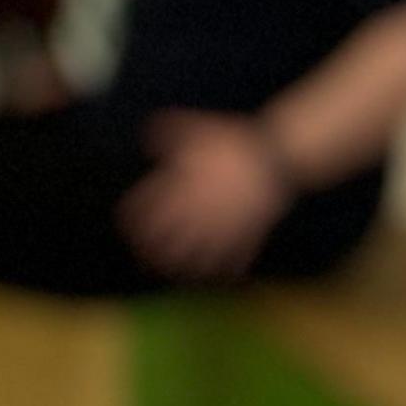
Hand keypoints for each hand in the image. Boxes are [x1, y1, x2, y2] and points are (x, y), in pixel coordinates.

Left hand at [122, 112, 291, 279]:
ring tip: (171, 272)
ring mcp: (223, 228)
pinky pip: (232, 264)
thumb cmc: (233, 140)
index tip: (127, 227)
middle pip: (164, 243)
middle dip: (150, 252)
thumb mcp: (197, 129)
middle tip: (142, 256)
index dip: (132, 222)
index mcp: (182, 187)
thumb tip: (146, 143)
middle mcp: (198, 212)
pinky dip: (221, 273)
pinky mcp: (247, 237)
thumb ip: (167, 133)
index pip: (145, 212)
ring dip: (180, 269)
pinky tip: (213, 275)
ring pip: (195, 260)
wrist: (279, 153)